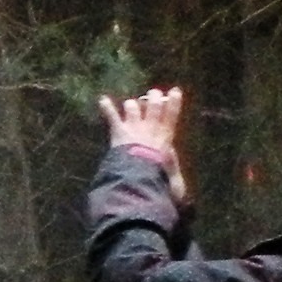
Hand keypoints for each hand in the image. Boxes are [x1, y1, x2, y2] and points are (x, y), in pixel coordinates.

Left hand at [102, 87, 189, 201]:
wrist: (140, 178)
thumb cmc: (158, 182)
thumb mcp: (174, 185)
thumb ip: (174, 180)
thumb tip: (179, 190)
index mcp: (165, 142)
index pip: (171, 119)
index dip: (174, 104)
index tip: (176, 91)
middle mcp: (151, 132)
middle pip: (154, 110)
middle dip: (154, 100)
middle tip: (154, 92)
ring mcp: (135, 131)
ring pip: (134, 111)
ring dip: (133, 106)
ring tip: (132, 103)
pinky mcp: (120, 134)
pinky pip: (113, 118)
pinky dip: (107, 108)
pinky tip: (102, 99)